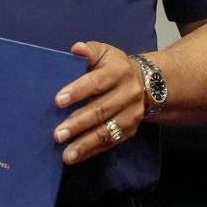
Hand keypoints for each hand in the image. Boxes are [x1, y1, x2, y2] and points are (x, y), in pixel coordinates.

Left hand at [55, 42, 144, 164]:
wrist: (150, 83)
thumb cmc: (115, 67)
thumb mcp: (105, 53)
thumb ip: (90, 51)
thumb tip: (76, 49)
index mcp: (120, 71)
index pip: (97, 82)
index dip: (78, 91)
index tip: (58, 101)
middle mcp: (129, 93)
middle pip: (101, 110)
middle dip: (78, 123)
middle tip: (57, 134)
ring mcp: (132, 114)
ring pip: (107, 131)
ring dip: (85, 144)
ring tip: (66, 154)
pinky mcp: (130, 130)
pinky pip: (110, 143)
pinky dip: (92, 151)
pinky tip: (76, 157)